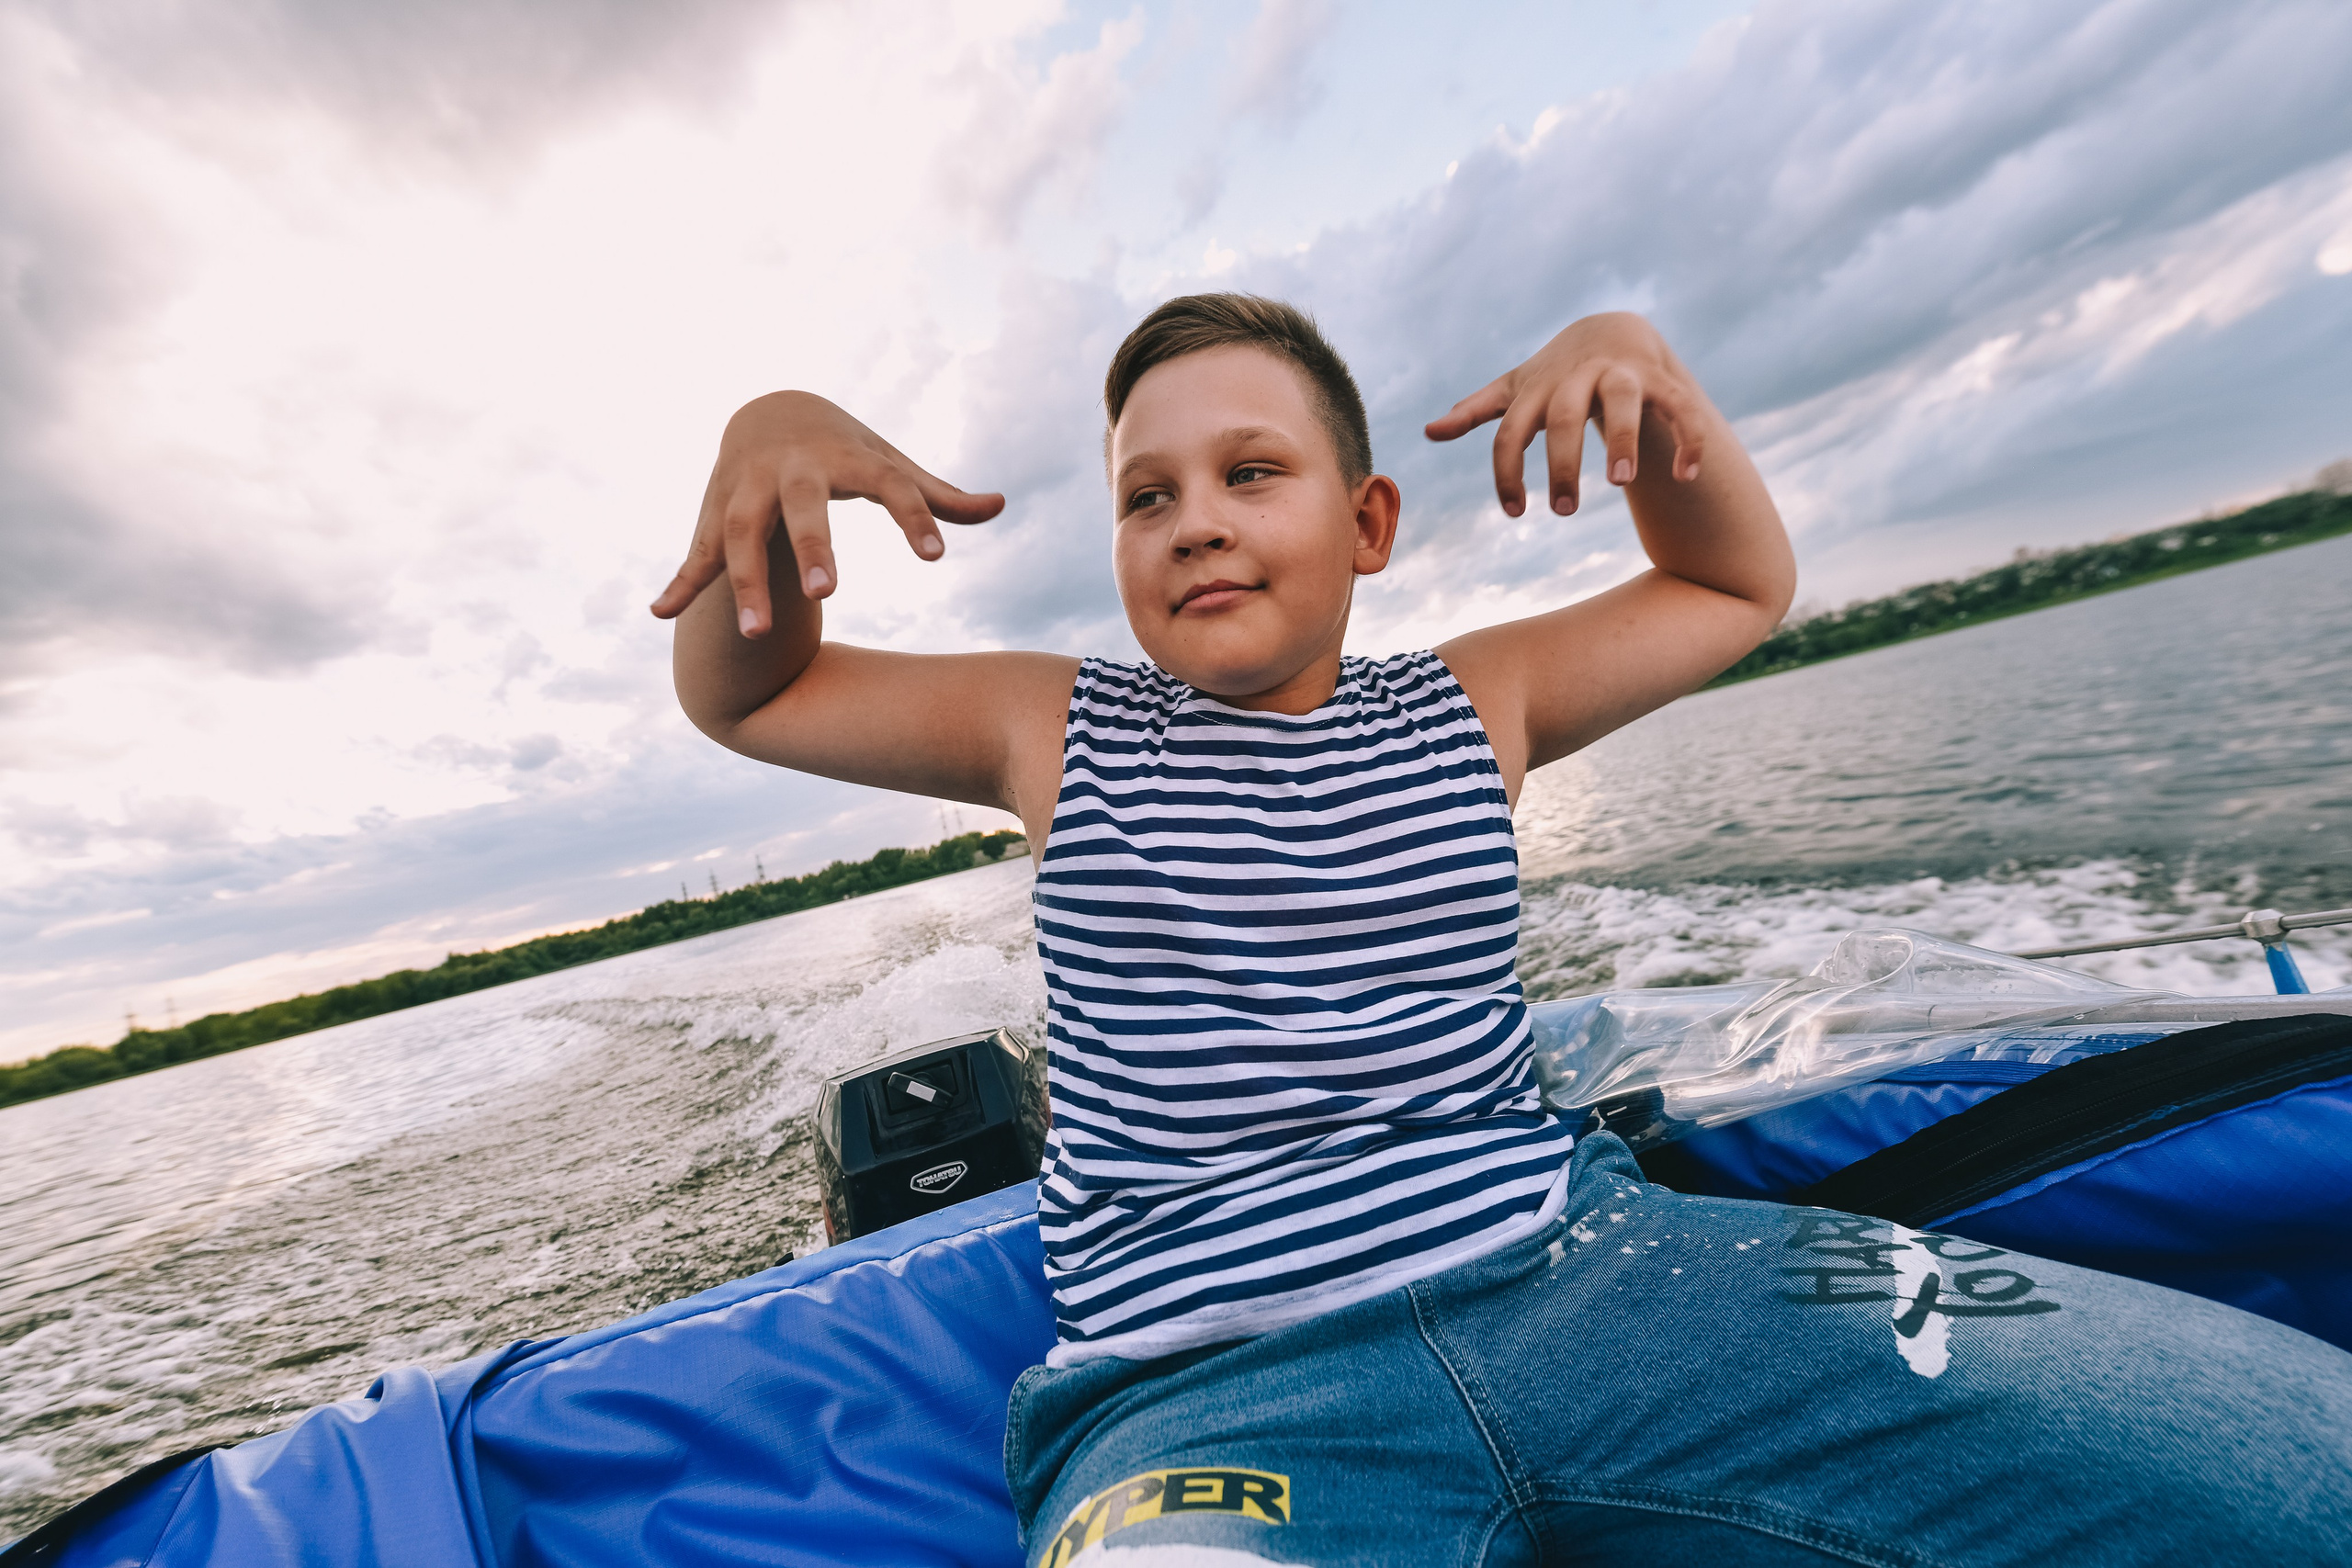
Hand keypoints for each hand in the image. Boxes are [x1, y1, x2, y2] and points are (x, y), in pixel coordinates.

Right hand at [649, 391, 1004, 636]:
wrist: (770, 410)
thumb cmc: (845, 449)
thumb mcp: (890, 462)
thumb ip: (939, 495)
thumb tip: (999, 505)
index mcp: (847, 458)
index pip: (888, 485)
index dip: (913, 519)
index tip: (937, 557)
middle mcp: (793, 472)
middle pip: (800, 506)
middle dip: (811, 545)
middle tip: (829, 594)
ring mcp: (747, 489)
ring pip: (741, 533)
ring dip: (744, 582)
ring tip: (755, 636)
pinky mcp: (714, 513)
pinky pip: (696, 552)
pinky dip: (680, 582)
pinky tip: (660, 613)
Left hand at [1425, 312, 1706, 517]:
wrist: (1609, 328)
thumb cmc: (1553, 373)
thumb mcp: (1515, 389)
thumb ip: (1476, 411)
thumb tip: (1429, 431)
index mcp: (1537, 390)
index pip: (1510, 433)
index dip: (1507, 472)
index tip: (1516, 512)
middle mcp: (1576, 379)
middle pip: (1563, 419)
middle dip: (1562, 464)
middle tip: (1563, 511)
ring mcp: (1620, 375)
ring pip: (1622, 401)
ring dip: (1621, 439)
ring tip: (1620, 482)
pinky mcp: (1659, 379)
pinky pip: (1679, 406)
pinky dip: (1686, 438)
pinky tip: (1686, 476)